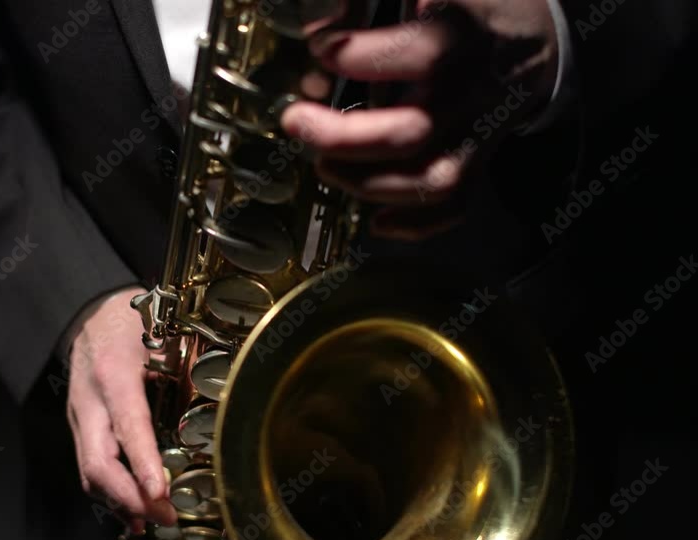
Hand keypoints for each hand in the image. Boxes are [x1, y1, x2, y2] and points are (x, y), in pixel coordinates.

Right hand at [66, 286, 176, 533]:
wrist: (87, 314)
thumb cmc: (127, 321)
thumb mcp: (162, 335)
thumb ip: (188, 370)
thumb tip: (219, 404)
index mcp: (113, 376)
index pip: (127, 427)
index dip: (143, 464)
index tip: (160, 492)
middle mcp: (90, 403)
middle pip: (98, 464)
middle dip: (131, 498)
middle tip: (165, 515)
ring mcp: (80, 418)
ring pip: (91, 473)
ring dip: (121, 503)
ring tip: (153, 520)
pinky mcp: (80, 428)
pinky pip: (89, 468)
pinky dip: (110, 495)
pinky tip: (132, 512)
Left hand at [283, 0, 560, 239]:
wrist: (537, 35)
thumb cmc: (472, 7)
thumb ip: (370, 1)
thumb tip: (318, 25)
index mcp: (467, 36)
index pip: (422, 54)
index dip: (359, 55)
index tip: (321, 48)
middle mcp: (476, 91)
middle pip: (413, 132)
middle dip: (344, 137)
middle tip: (297, 121)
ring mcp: (481, 133)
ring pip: (431, 180)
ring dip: (368, 183)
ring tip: (323, 165)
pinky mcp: (481, 161)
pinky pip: (457, 205)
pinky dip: (417, 223)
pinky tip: (378, 220)